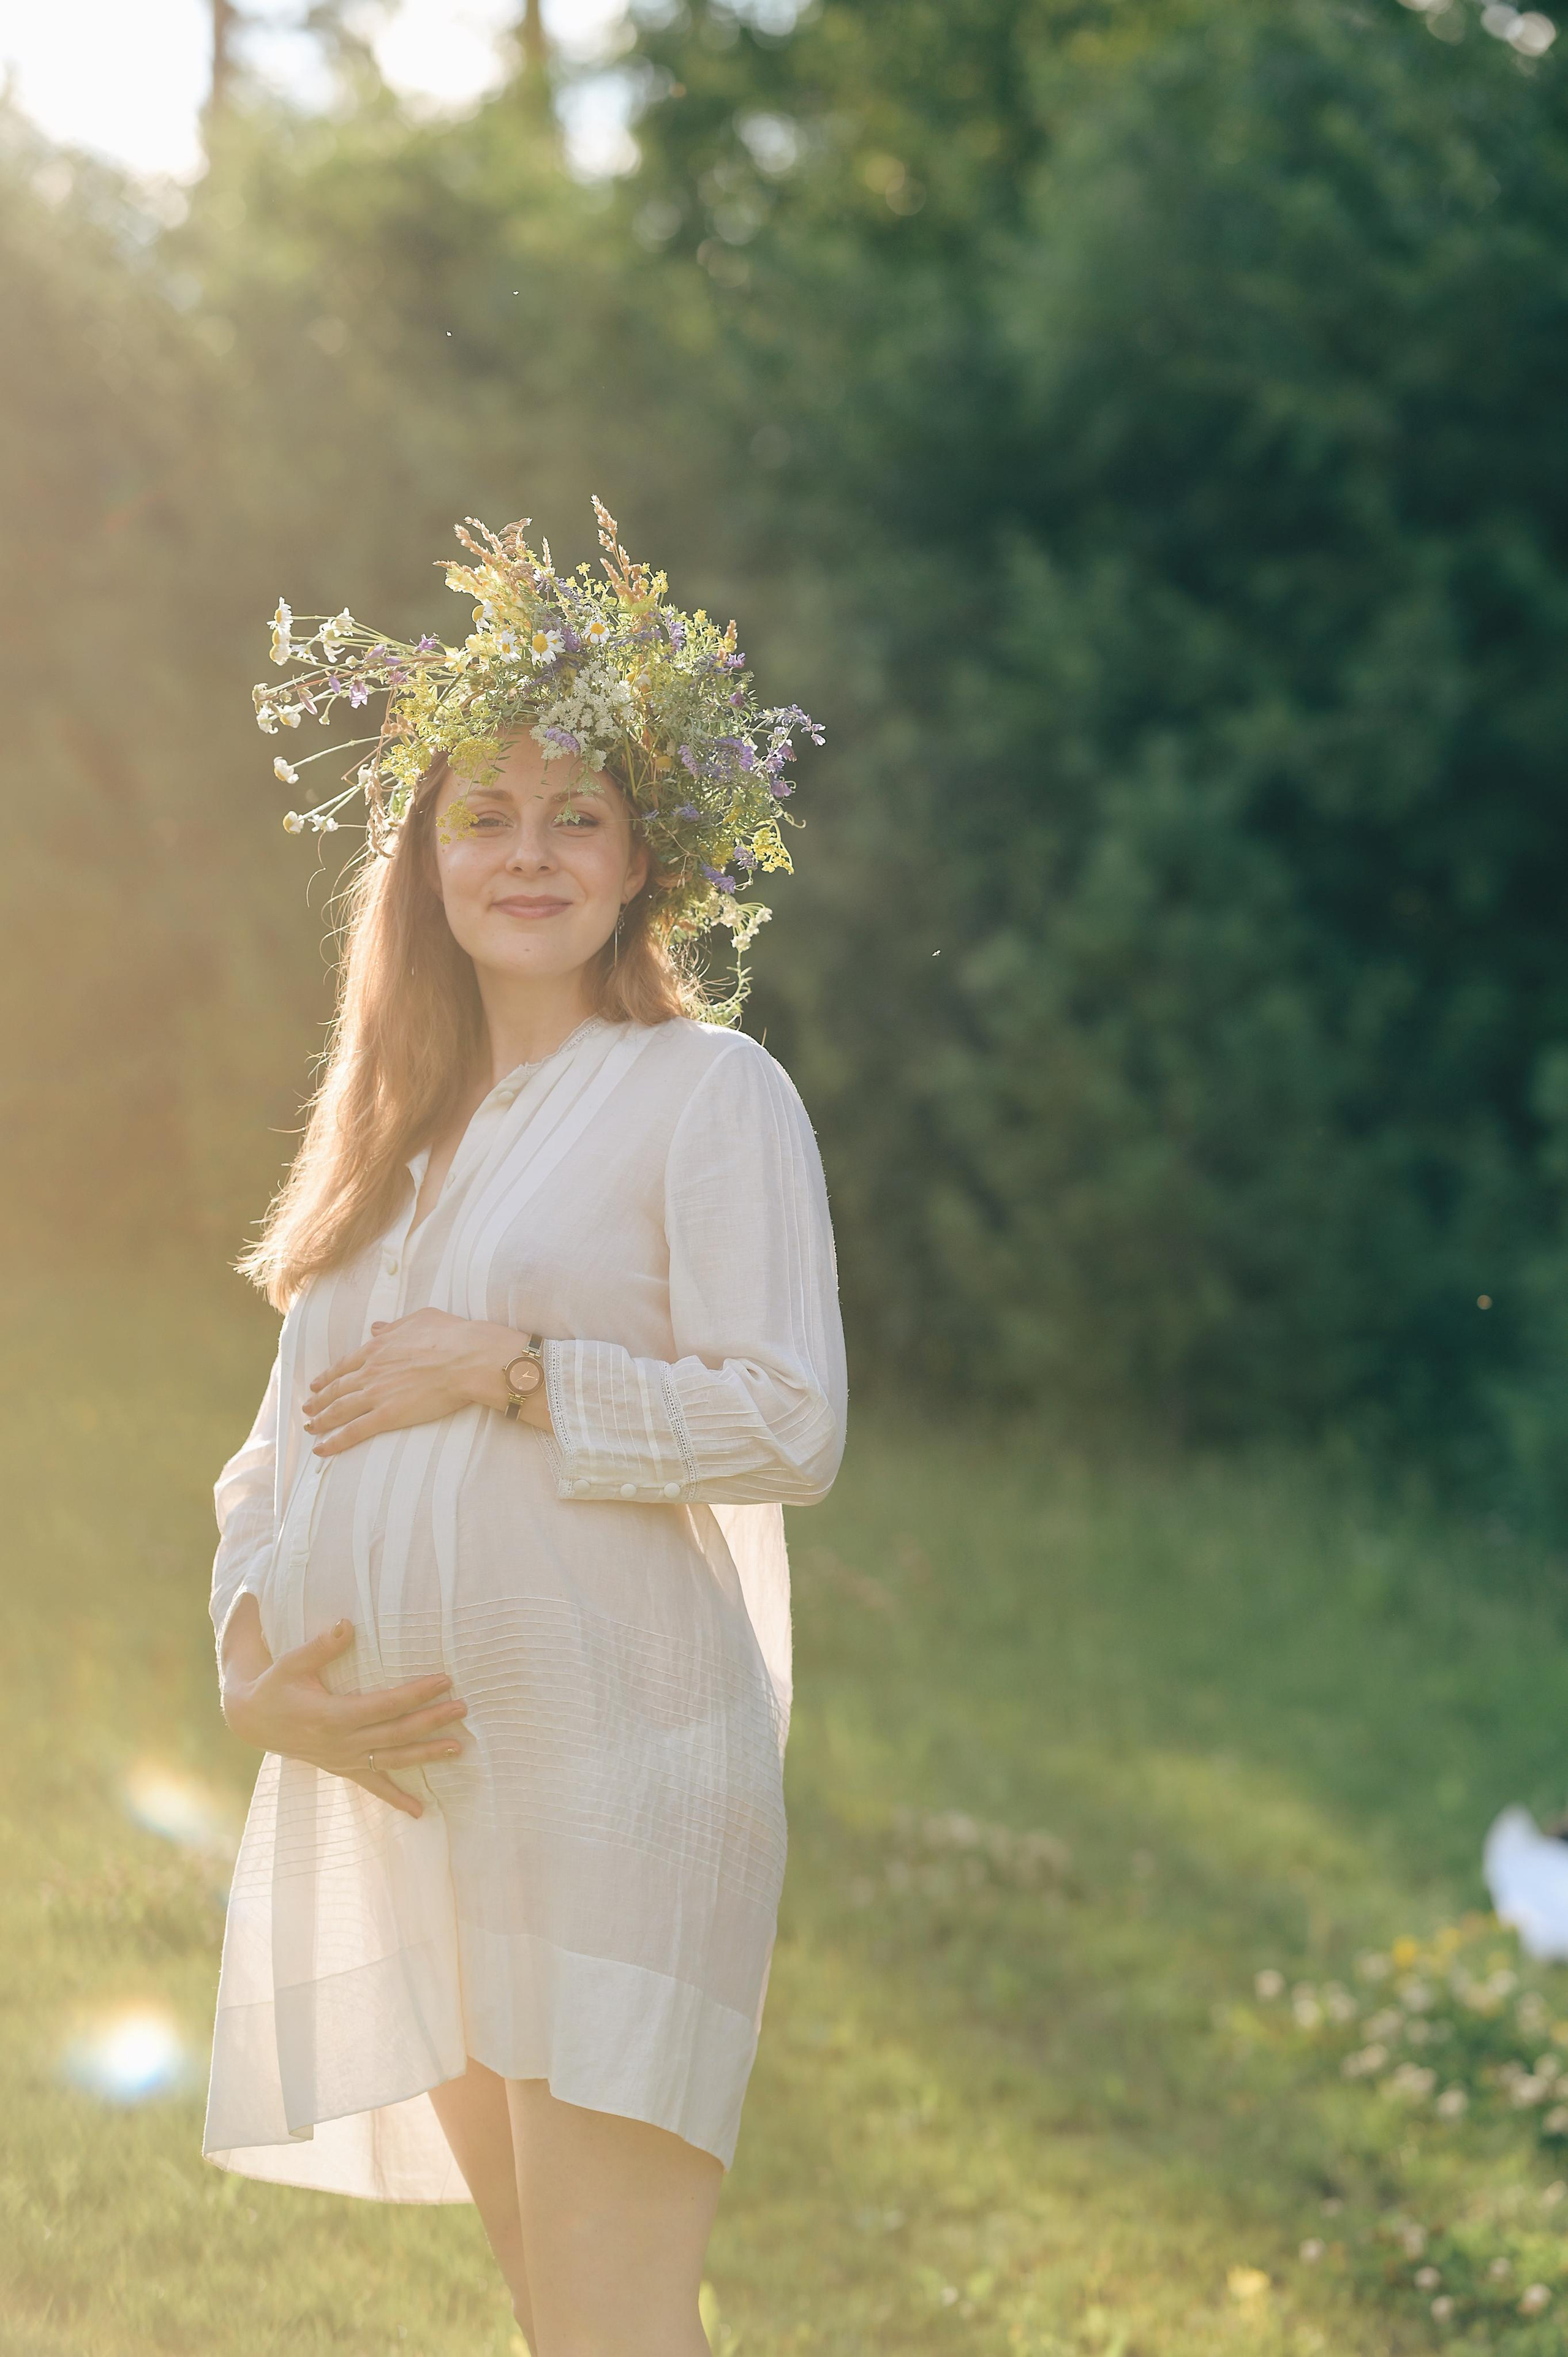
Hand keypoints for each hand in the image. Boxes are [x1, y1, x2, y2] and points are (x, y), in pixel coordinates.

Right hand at [221, 1606, 467, 1820]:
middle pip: (395, 1733)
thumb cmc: (276, 1686)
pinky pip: (373, 1786)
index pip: (384, 1705)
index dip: (416, 1694)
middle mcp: (341, 1742)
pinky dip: (396, 1798)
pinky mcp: (342, 1768)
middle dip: (431, 1721)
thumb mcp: (291, 1663)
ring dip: (425, 1755)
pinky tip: (419, 1811)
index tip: (444, 1680)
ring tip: (457, 1749)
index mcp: (332, 1716)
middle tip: (463, 1708)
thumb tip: (347, 1625)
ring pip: (392, 1760)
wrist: (254, 1720)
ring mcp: (343, 1760)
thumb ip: (320, 1647)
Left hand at [304, 1309, 548, 1454]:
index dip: (328, 1377)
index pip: (345, 1365)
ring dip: (321, 1420)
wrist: (467, 1358)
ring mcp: (376, 1394)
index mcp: (377, 1349)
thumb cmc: (451, 1335)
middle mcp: (370, 1371)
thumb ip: (393, 1326)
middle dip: (319, 1400)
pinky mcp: (387, 1416)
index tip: (317, 1384)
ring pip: (339, 1410)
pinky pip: (353, 1432)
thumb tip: (376, 1328)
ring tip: (310, 1427)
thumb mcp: (419, 1319)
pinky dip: (334, 1441)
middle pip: (337, 1389)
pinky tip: (321, 1449)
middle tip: (307, 1408)